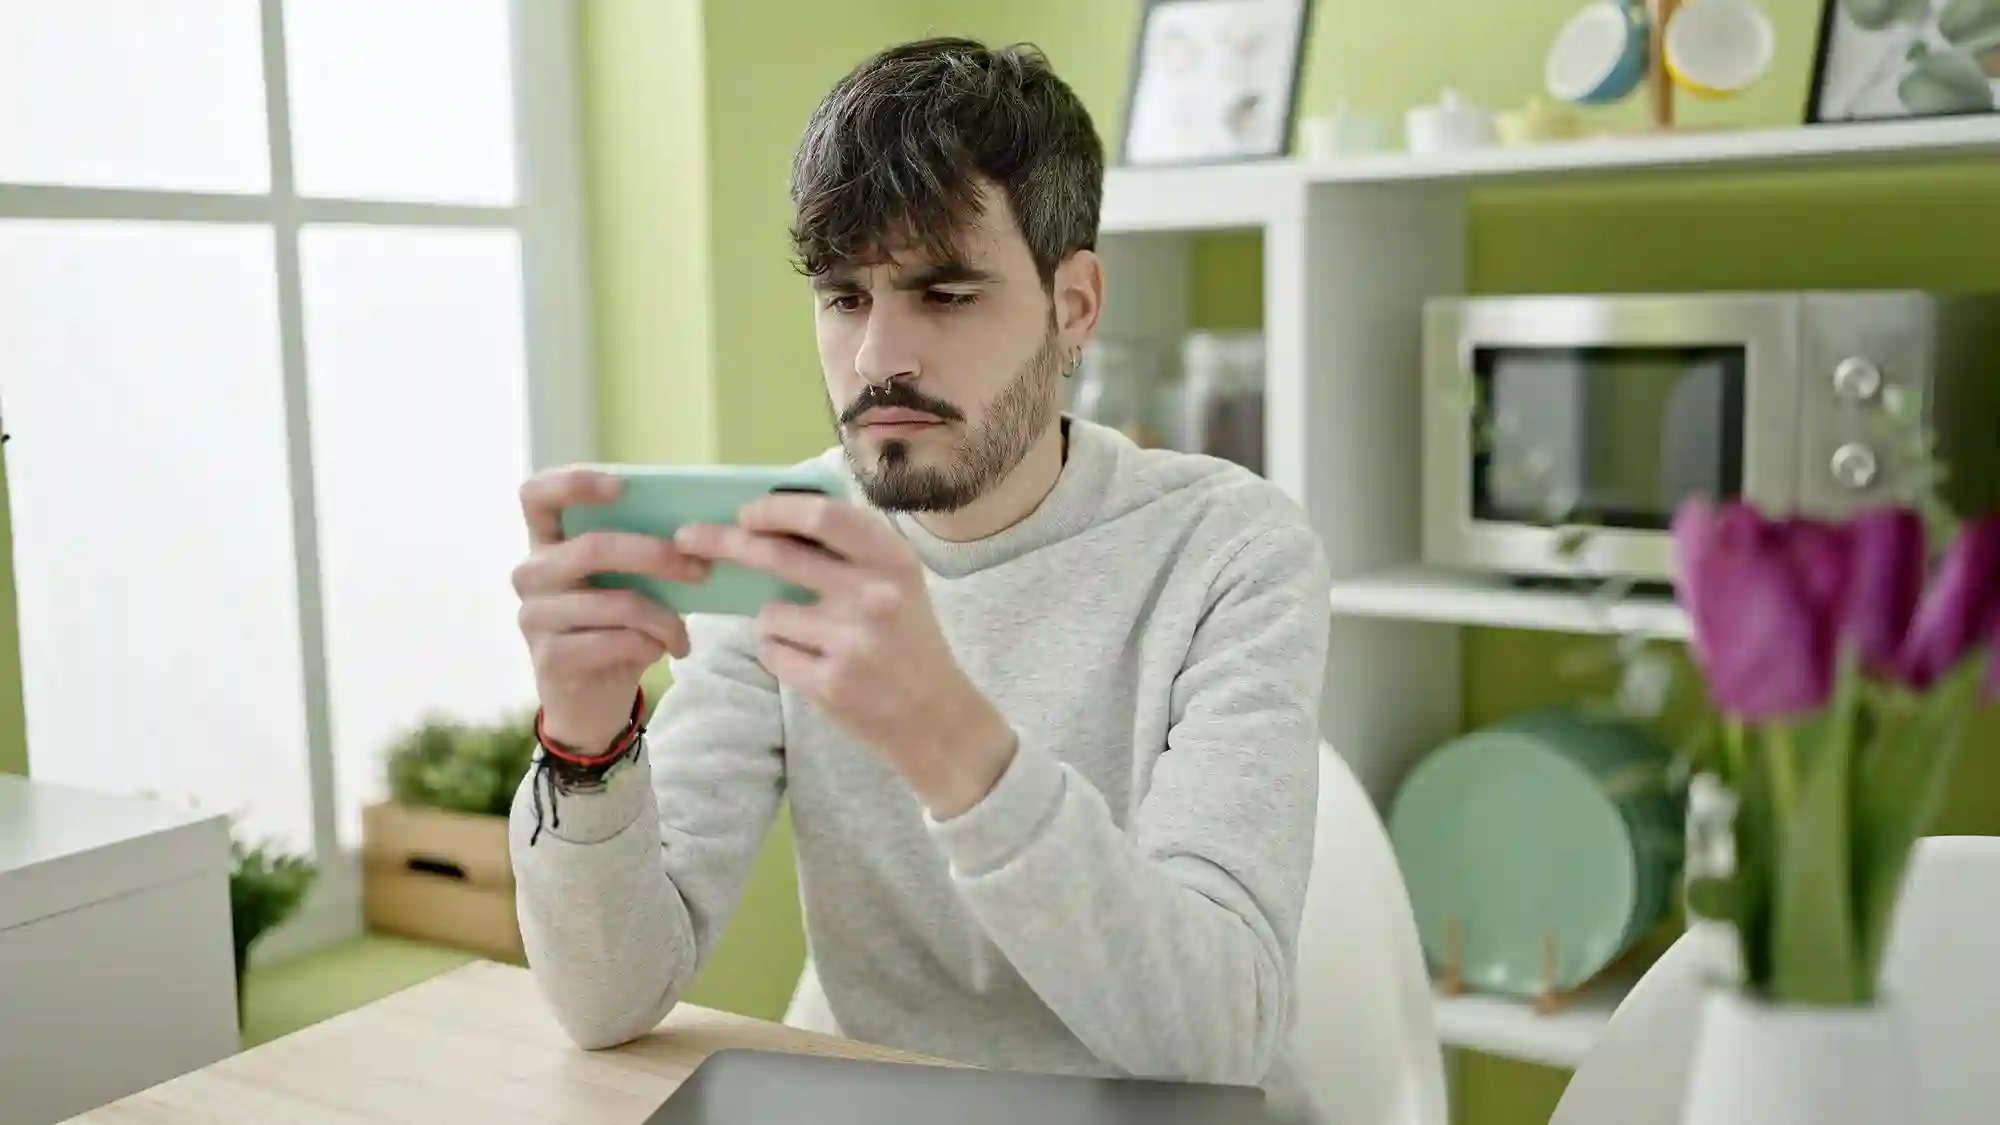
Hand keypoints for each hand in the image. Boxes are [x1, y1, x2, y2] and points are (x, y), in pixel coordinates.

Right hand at [512, 468, 709, 752]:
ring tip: (683, 634)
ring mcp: (535, 616)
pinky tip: (663, 652)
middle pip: (592, 548)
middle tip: (699, 570)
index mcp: (546, 543)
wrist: (591, 701)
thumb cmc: (614, 627)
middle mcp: (531, 573)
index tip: (624, 487)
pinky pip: (616, 641)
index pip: (536, 494)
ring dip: (664, 618)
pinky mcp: (550, 657)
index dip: (574, 483)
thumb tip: (699, 532)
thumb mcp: (623, 584)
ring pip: (615, 602)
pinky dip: (651, 645)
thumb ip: (637, 552)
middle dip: (655, 556)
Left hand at [675, 495, 1015, 818]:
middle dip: (724, 543)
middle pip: (777, 554)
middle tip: (689, 539)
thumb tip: (768, 519)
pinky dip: (781, 654)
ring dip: (777, 621)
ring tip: (819, 640)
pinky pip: (771, 651)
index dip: (775, 508)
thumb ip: (849, 549)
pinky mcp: (829, 683)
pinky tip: (818, 666)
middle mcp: (875, 595)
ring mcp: (851, 641)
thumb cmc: (907, 641)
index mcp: (893, 560)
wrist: (936, 719)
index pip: (822, 515)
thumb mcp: (898, 583)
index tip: (745, 512)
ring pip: (769, 612)